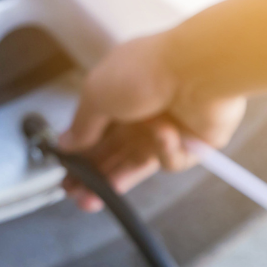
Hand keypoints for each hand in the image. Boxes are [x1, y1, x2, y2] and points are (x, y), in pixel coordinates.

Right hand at [58, 33, 245, 211]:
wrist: (199, 69)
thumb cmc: (147, 70)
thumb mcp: (96, 95)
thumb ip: (81, 126)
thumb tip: (66, 143)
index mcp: (117, 96)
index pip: (94, 133)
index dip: (79, 155)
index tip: (66, 174)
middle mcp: (141, 112)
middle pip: (113, 152)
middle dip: (93, 175)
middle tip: (76, 194)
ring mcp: (167, 128)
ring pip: (137, 163)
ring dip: (117, 179)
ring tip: (95, 198)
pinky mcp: (192, 143)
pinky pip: (170, 160)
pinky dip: (164, 150)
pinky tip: (164, 134)